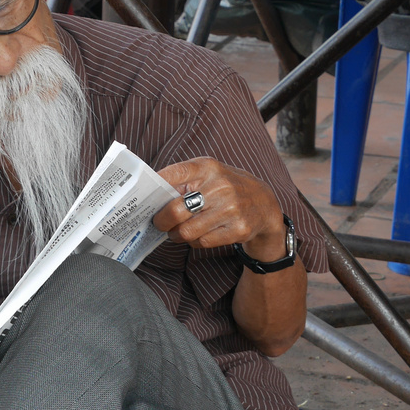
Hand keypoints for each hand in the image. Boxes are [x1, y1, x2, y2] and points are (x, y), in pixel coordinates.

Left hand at [153, 157, 288, 260]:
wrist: (265, 204)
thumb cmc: (227, 188)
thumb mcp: (209, 174)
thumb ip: (183, 180)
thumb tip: (150, 196)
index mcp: (208, 167)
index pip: (172, 175)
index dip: (154, 187)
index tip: (144, 198)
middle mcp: (220, 186)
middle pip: (175, 211)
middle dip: (161, 221)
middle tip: (159, 223)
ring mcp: (231, 209)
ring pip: (186, 231)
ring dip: (176, 235)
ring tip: (176, 231)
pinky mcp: (238, 229)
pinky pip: (202, 242)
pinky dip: (194, 242)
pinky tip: (198, 235)